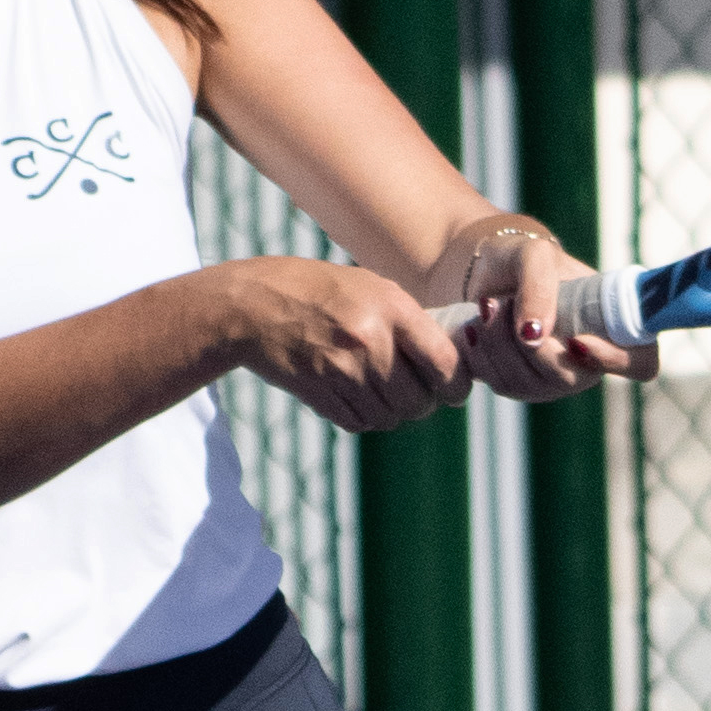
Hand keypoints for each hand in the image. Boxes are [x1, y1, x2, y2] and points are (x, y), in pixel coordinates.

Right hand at [208, 255, 470, 436]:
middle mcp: (370, 340)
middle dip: (421, 403)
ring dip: (390, 412)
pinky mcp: (319, 394)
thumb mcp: (370, 288)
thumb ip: (409, 322)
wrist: (254, 304)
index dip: (456, 385)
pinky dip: (362, 417)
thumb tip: (451, 362)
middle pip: (419, 401)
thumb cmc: (321, 292)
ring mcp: (343, 370)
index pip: (445, 363)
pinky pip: (359, 423)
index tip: (454, 389)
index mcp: (392, 308)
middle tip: (413, 393)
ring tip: (376, 389)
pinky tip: (351, 394)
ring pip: (390, 417)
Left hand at [443, 216, 658, 398]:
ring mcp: (554, 379)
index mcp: (612, 326)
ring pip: (530, 385)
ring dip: (499, 344)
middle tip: (502, 304)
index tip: (578, 340)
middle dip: (531, 346)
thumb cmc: (523, 260)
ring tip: (486, 305)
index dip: (616, 360)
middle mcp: (589, 361)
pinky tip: (474, 328)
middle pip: (570, 379)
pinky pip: (502, 385)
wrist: (484, 271)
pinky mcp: (519, 386)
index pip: (640, 363)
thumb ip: (540, 286)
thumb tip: (535, 335)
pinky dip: (483, 355)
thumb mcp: (535, 255)